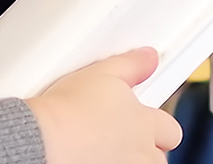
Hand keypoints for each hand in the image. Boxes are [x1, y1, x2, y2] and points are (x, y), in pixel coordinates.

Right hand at [28, 48, 181, 163]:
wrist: (42, 139)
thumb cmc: (66, 111)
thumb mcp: (101, 73)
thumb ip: (132, 65)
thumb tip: (149, 58)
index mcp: (146, 124)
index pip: (170, 129)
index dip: (156, 125)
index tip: (141, 119)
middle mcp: (142, 153)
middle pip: (160, 155)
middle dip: (146, 147)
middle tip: (120, 136)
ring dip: (130, 159)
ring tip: (102, 148)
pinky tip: (87, 155)